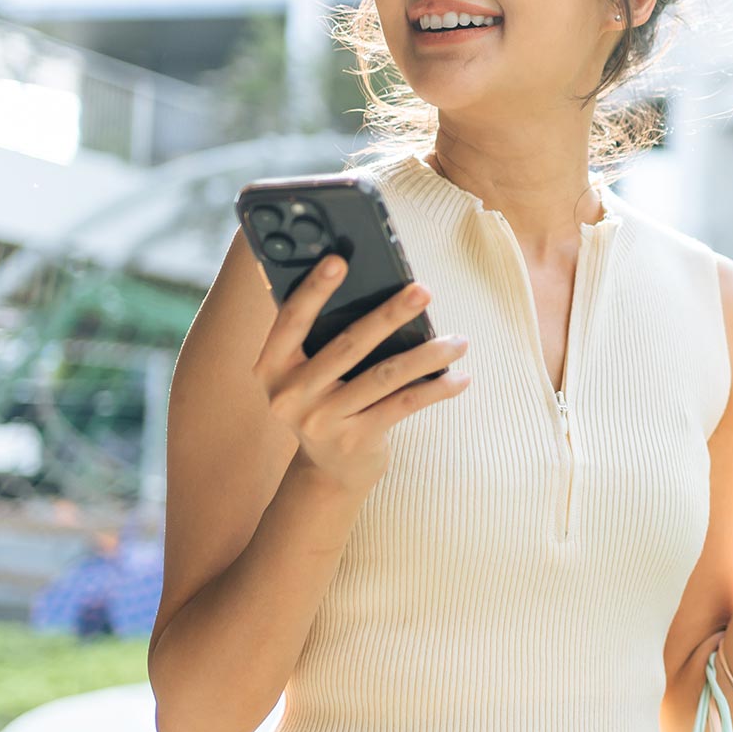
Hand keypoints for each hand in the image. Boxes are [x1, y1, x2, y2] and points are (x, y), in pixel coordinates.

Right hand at [255, 257, 471, 494]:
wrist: (328, 471)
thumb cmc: (326, 402)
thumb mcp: (307, 375)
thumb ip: (322, 340)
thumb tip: (376, 291)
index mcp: (272, 367)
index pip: (291, 320)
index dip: (314, 289)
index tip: (339, 259)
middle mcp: (291, 395)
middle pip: (348, 344)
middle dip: (390, 314)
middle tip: (423, 291)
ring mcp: (322, 420)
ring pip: (384, 376)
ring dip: (427, 355)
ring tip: (460, 341)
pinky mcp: (355, 440)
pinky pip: (403, 406)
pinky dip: (435, 389)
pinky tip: (460, 377)